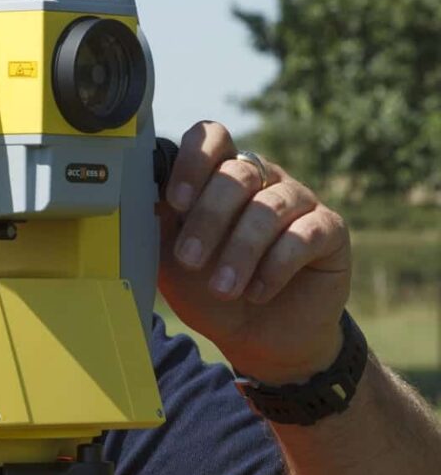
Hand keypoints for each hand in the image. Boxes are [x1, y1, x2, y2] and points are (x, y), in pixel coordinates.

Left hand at [158, 121, 351, 383]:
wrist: (256, 337)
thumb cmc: (208, 291)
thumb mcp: (171, 262)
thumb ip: (160, 226)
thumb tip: (145, 195)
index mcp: (219, 176)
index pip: (212, 137)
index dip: (193, 161)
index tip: (175, 201)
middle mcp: (262, 179)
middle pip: (237, 173)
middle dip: (208, 218)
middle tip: (190, 260)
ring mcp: (299, 201)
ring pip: (269, 207)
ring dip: (240, 251)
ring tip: (223, 289)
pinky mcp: (329, 230)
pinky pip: (305, 234)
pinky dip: (276, 266)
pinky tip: (257, 292)